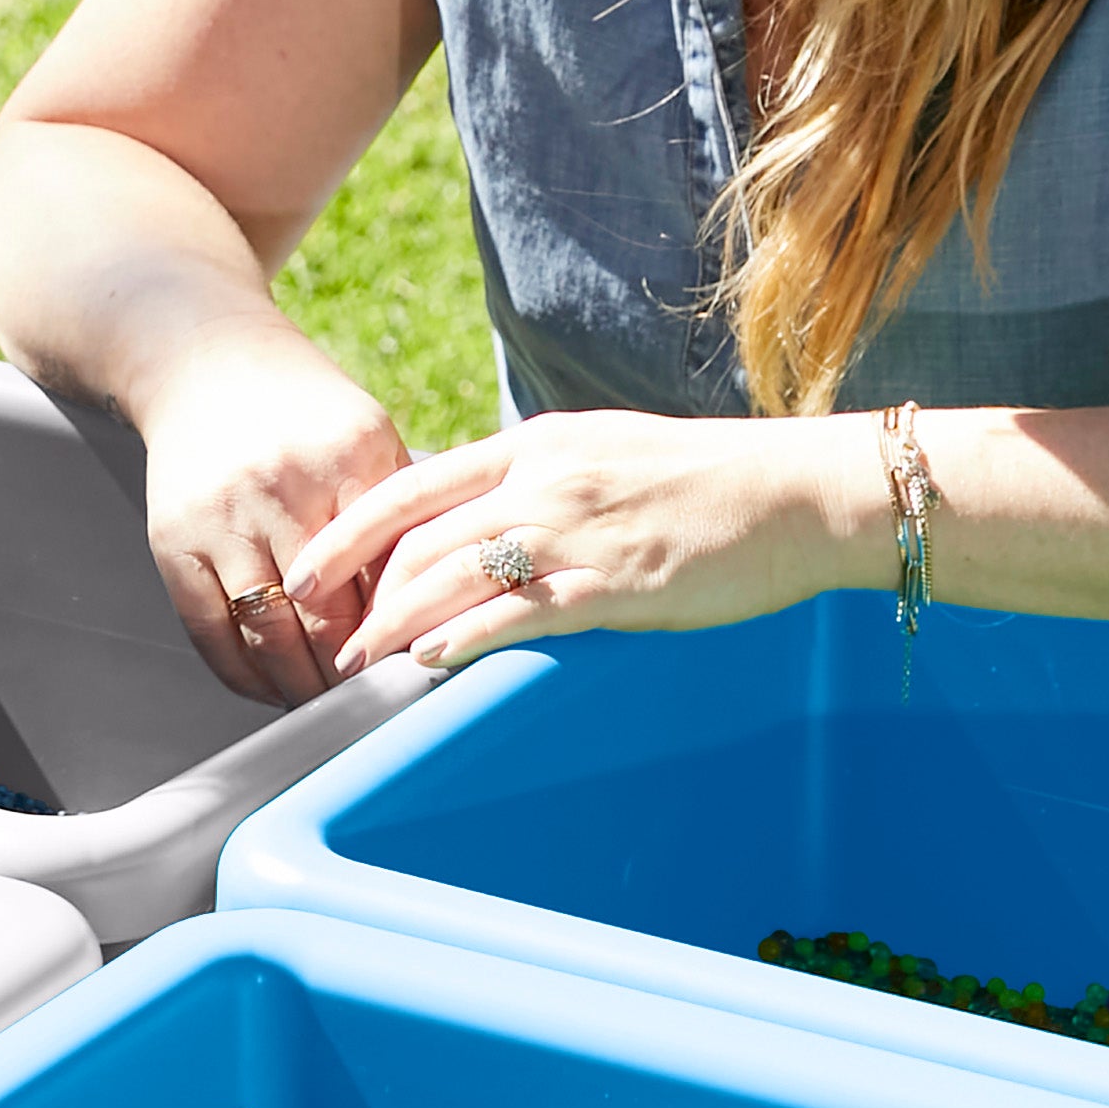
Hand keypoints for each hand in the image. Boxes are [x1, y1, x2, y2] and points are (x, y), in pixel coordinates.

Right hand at [134, 329, 414, 707]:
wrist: (204, 362)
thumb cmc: (304, 412)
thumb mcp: (368, 439)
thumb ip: (401, 516)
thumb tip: (440, 609)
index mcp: (350, 458)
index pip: (387, 576)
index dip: (403, 635)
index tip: (418, 674)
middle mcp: (283, 488)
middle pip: (328, 617)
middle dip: (353, 676)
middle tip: (376, 709)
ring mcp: (222, 518)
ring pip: (268, 635)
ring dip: (300, 688)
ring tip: (327, 710)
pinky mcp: (173, 542)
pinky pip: (210, 632)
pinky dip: (243, 675)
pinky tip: (271, 689)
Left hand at [307, 412, 878, 671]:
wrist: (800, 491)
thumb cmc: (706, 483)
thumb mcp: (602, 455)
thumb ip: (535, 481)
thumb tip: (475, 519)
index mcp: (535, 444)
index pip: (413, 483)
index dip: (348, 529)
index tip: (308, 568)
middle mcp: (545, 478)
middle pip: (421, 537)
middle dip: (361, 592)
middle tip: (325, 636)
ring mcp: (579, 528)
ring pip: (457, 574)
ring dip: (397, 624)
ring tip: (359, 663)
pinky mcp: (617, 580)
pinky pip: (523, 610)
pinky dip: (467, 636)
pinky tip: (430, 661)